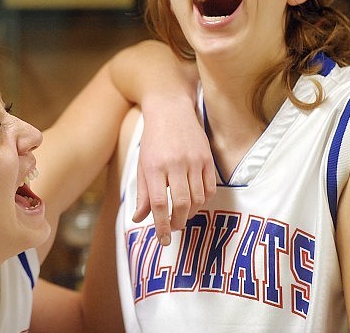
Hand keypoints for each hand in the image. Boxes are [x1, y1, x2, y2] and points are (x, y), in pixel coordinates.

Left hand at [133, 106, 215, 245]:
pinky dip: (204, 200)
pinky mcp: (207, 158)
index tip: (163, 240)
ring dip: (191, 213)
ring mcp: (194, 161)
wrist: (170, 109)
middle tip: (174, 229)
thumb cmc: (153, 140)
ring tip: (182, 214)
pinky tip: (195, 201)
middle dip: (178, 223)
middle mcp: (175, 164)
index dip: (161, 226)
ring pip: (198, 199)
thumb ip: (142, 194)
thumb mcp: (142, 165)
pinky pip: (210, 188)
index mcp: (154, 167)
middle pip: (181, 204)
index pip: (159, 204)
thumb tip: (139, 219)